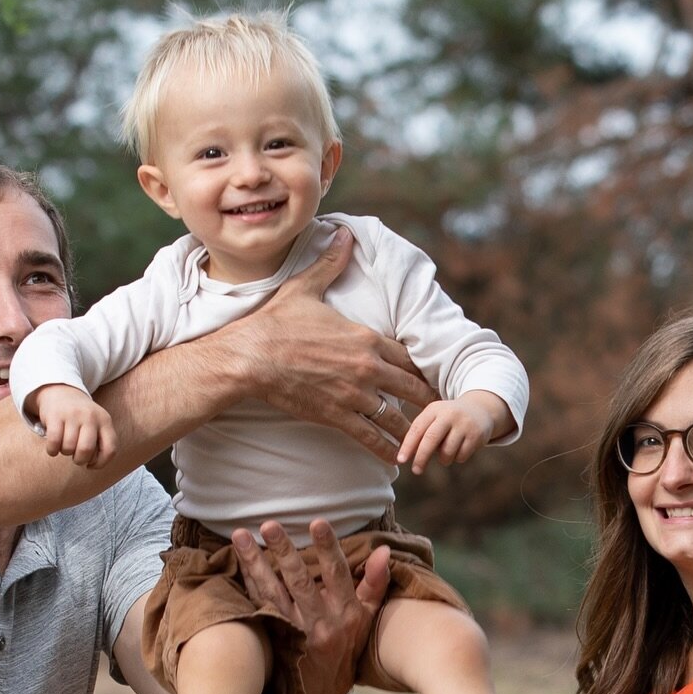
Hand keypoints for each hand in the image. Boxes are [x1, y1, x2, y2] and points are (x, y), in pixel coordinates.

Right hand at [35, 384, 116, 468]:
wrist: (61, 391)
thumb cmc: (81, 418)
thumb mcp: (97, 425)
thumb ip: (101, 444)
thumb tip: (92, 463)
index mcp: (105, 421)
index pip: (110, 449)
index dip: (101, 463)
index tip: (91, 464)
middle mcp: (91, 416)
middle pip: (86, 451)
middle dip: (79, 460)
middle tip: (76, 457)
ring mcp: (72, 414)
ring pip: (68, 448)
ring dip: (64, 453)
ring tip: (65, 446)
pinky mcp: (55, 415)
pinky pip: (54, 442)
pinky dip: (52, 450)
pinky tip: (53, 448)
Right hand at [227, 228, 437, 461]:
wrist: (251, 358)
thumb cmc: (276, 322)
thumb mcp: (306, 287)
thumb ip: (331, 264)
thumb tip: (345, 233)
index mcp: (365, 337)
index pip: (406, 356)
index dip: (420, 368)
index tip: (431, 377)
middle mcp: (367, 367)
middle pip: (411, 387)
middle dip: (427, 400)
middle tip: (441, 412)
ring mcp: (354, 394)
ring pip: (395, 417)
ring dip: (411, 430)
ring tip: (423, 441)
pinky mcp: (337, 416)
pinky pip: (370, 437)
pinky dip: (385, 450)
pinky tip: (396, 459)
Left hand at [233, 518, 388, 693]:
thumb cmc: (346, 649)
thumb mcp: (367, 620)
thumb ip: (374, 583)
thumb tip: (383, 550)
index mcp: (346, 614)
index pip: (337, 575)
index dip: (327, 548)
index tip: (317, 523)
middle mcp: (320, 623)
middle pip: (300, 581)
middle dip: (284, 551)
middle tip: (268, 525)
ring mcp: (295, 632)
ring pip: (273, 591)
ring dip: (255, 562)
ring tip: (240, 536)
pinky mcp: (275, 638)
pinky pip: (260, 605)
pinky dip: (248, 582)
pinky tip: (238, 561)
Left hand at [396, 392, 507, 474]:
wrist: (481, 409)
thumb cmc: (448, 420)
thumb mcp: (434, 419)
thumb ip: (420, 434)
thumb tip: (403, 457)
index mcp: (434, 410)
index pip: (417, 428)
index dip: (408, 446)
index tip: (400, 460)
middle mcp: (449, 414)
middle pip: (431, 439)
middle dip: (421, 457)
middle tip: (416, 470)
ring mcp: (464, 424)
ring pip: (447, 452)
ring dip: (444, 459)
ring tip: (446, 452)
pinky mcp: (476, 435)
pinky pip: (461, 456)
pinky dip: (457, 458)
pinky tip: (460, 448)